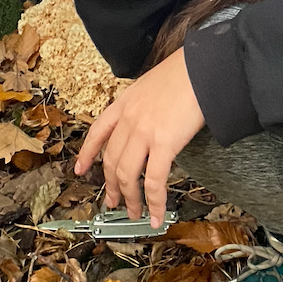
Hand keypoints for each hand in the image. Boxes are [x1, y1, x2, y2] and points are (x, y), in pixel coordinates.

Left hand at [74, 48, 204, 227]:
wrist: (202, 66)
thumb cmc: (186, 71)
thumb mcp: (154, 82)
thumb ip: (145, 103)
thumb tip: (152, 118)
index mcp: (125, 102)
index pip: (98, 132)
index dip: (87, 154)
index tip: (79, 169)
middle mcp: (129, 119)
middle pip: (111, 160)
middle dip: (111, 186)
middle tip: (113, 202)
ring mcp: (144, 132)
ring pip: (128, 175)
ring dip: (131, 199)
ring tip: (135, 213)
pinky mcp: (164, 144)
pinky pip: (154, 181)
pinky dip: (155, 203)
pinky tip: (157, 215)